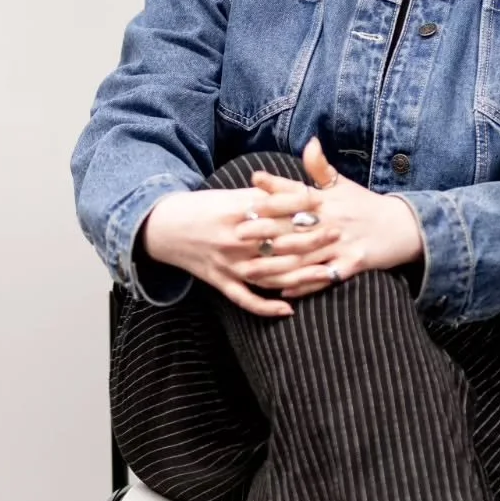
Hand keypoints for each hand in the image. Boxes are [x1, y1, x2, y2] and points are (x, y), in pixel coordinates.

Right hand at [142, 187, 312, 318]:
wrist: (162, 228)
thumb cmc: (200, 208)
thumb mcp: (227, 195)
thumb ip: (262, 195)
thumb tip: (299, 191)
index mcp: (232, 211)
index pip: (275, 209)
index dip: (302, 207)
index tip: (326, 204)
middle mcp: (231, 239)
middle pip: (279, 241)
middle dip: (311, 237)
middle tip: (337, 233)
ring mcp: (226, 263)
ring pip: (270, 273)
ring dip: (301, 274)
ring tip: (328, 270)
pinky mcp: (219, 281)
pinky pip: (245, 299)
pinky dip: (266, 306)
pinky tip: (289, 309)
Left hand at [237, 138, 424, 299]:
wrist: (404, 227)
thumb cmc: (364, 204)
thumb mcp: (342, 184)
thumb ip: (320, 167)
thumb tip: (309, 141)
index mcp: (327, 199)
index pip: (297, 193)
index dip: (274, 192)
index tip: (250, 191)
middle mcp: (332, 220)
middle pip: (294, 226)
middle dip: (265, 230)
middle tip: (237, 233)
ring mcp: (342, 243)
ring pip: (304, 255)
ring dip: (276, 264)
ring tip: (250, 269)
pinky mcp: (353, 264)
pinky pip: (325, 277)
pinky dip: (305, 285)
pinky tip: (283, 292)